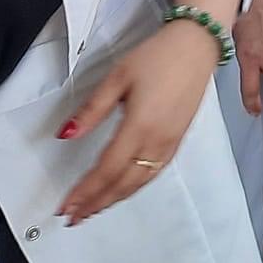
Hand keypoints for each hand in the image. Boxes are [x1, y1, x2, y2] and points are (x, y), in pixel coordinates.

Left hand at [56, 20, 221, 224]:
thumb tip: (67, 134)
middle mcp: (157, 141)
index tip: (66, 206)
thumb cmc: (158, 56)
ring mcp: (171, 143)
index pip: (106, 170)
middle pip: (123, 184)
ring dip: (114, 200)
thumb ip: (92, 110)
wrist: (197, 44)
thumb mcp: (118, 77)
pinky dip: (134, 189)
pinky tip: (123, 190)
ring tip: (93, 209)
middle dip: (96, 204)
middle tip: (73, 217)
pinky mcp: (178, 140)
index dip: (85, 192)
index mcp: (140, 126)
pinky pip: (154, 174)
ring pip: (139, 183)